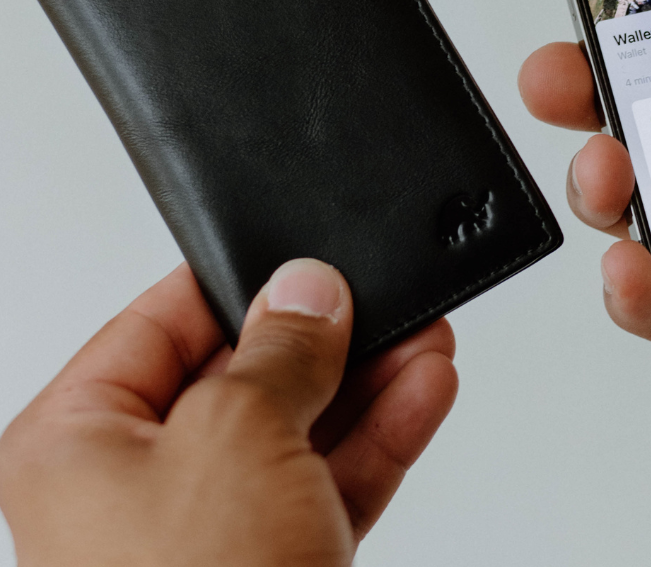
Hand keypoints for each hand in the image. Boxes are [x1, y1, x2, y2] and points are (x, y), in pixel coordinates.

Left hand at [0, 259, 457, 565]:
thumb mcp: (234, 436)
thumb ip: (278, 351)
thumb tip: (307, 290)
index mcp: (81, 440)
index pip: (163, 322)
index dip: (240, 283)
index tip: (306, 258)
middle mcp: (140, 484)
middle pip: (246, 373)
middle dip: (326, 336)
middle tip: (382, 296)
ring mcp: (213, 531)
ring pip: (302, 426)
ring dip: (369, 379)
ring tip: (424, 335)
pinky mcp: (275, 566)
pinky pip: (334, 479)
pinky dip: (381, 436)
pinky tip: (423, 391)